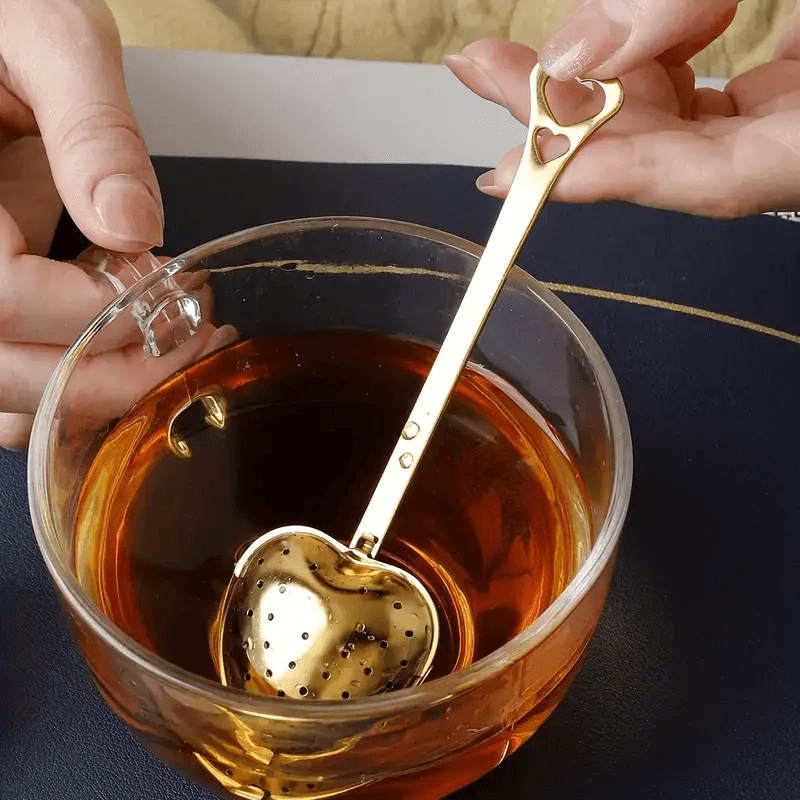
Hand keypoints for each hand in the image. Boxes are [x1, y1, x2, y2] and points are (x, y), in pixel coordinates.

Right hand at [0, 1, 225, 448]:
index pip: (3, 296)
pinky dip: (58, 386)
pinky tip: (116, 358)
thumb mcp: (50, 38)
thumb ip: (90, 129)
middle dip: (108, 370)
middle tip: (189, 341)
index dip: (95, 310)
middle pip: (0, 366)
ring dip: (86, 391)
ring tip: (164, 354)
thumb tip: (131, 224)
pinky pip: (1, 374)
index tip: (166, 287)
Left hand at [444, 0, 799, 217]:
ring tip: (506, 55)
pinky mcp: (790, 80)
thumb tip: (584, 51)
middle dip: (571, 116)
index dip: (619, 178)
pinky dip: (648, 56)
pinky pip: (702, 83)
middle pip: (678, 152)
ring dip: (593, 84)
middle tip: (483, 73)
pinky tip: (616, 32)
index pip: (722, 179)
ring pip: (681, 118)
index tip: (522, 173)